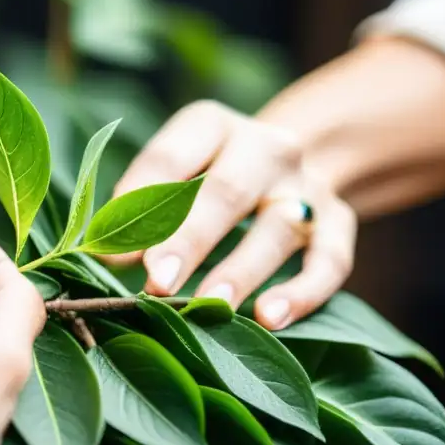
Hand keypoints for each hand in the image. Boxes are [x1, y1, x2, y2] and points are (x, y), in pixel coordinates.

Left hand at [107, 100, 356, 329]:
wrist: (284, 162)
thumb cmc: (203, 177)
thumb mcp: (172, 173)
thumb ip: (139, 207)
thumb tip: (106, 255)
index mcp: (211, 126)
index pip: (171, 157)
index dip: (140, 202)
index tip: (112, 250)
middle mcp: (265, 147)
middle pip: (227, 191)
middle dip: (190, 239)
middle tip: (158, 282)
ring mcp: (306, 184)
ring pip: (280, 227)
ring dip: (242, 271)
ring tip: (209, 306)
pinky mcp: (338, 220)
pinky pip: (331, 258)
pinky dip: (304, 291)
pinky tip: (271, 319)